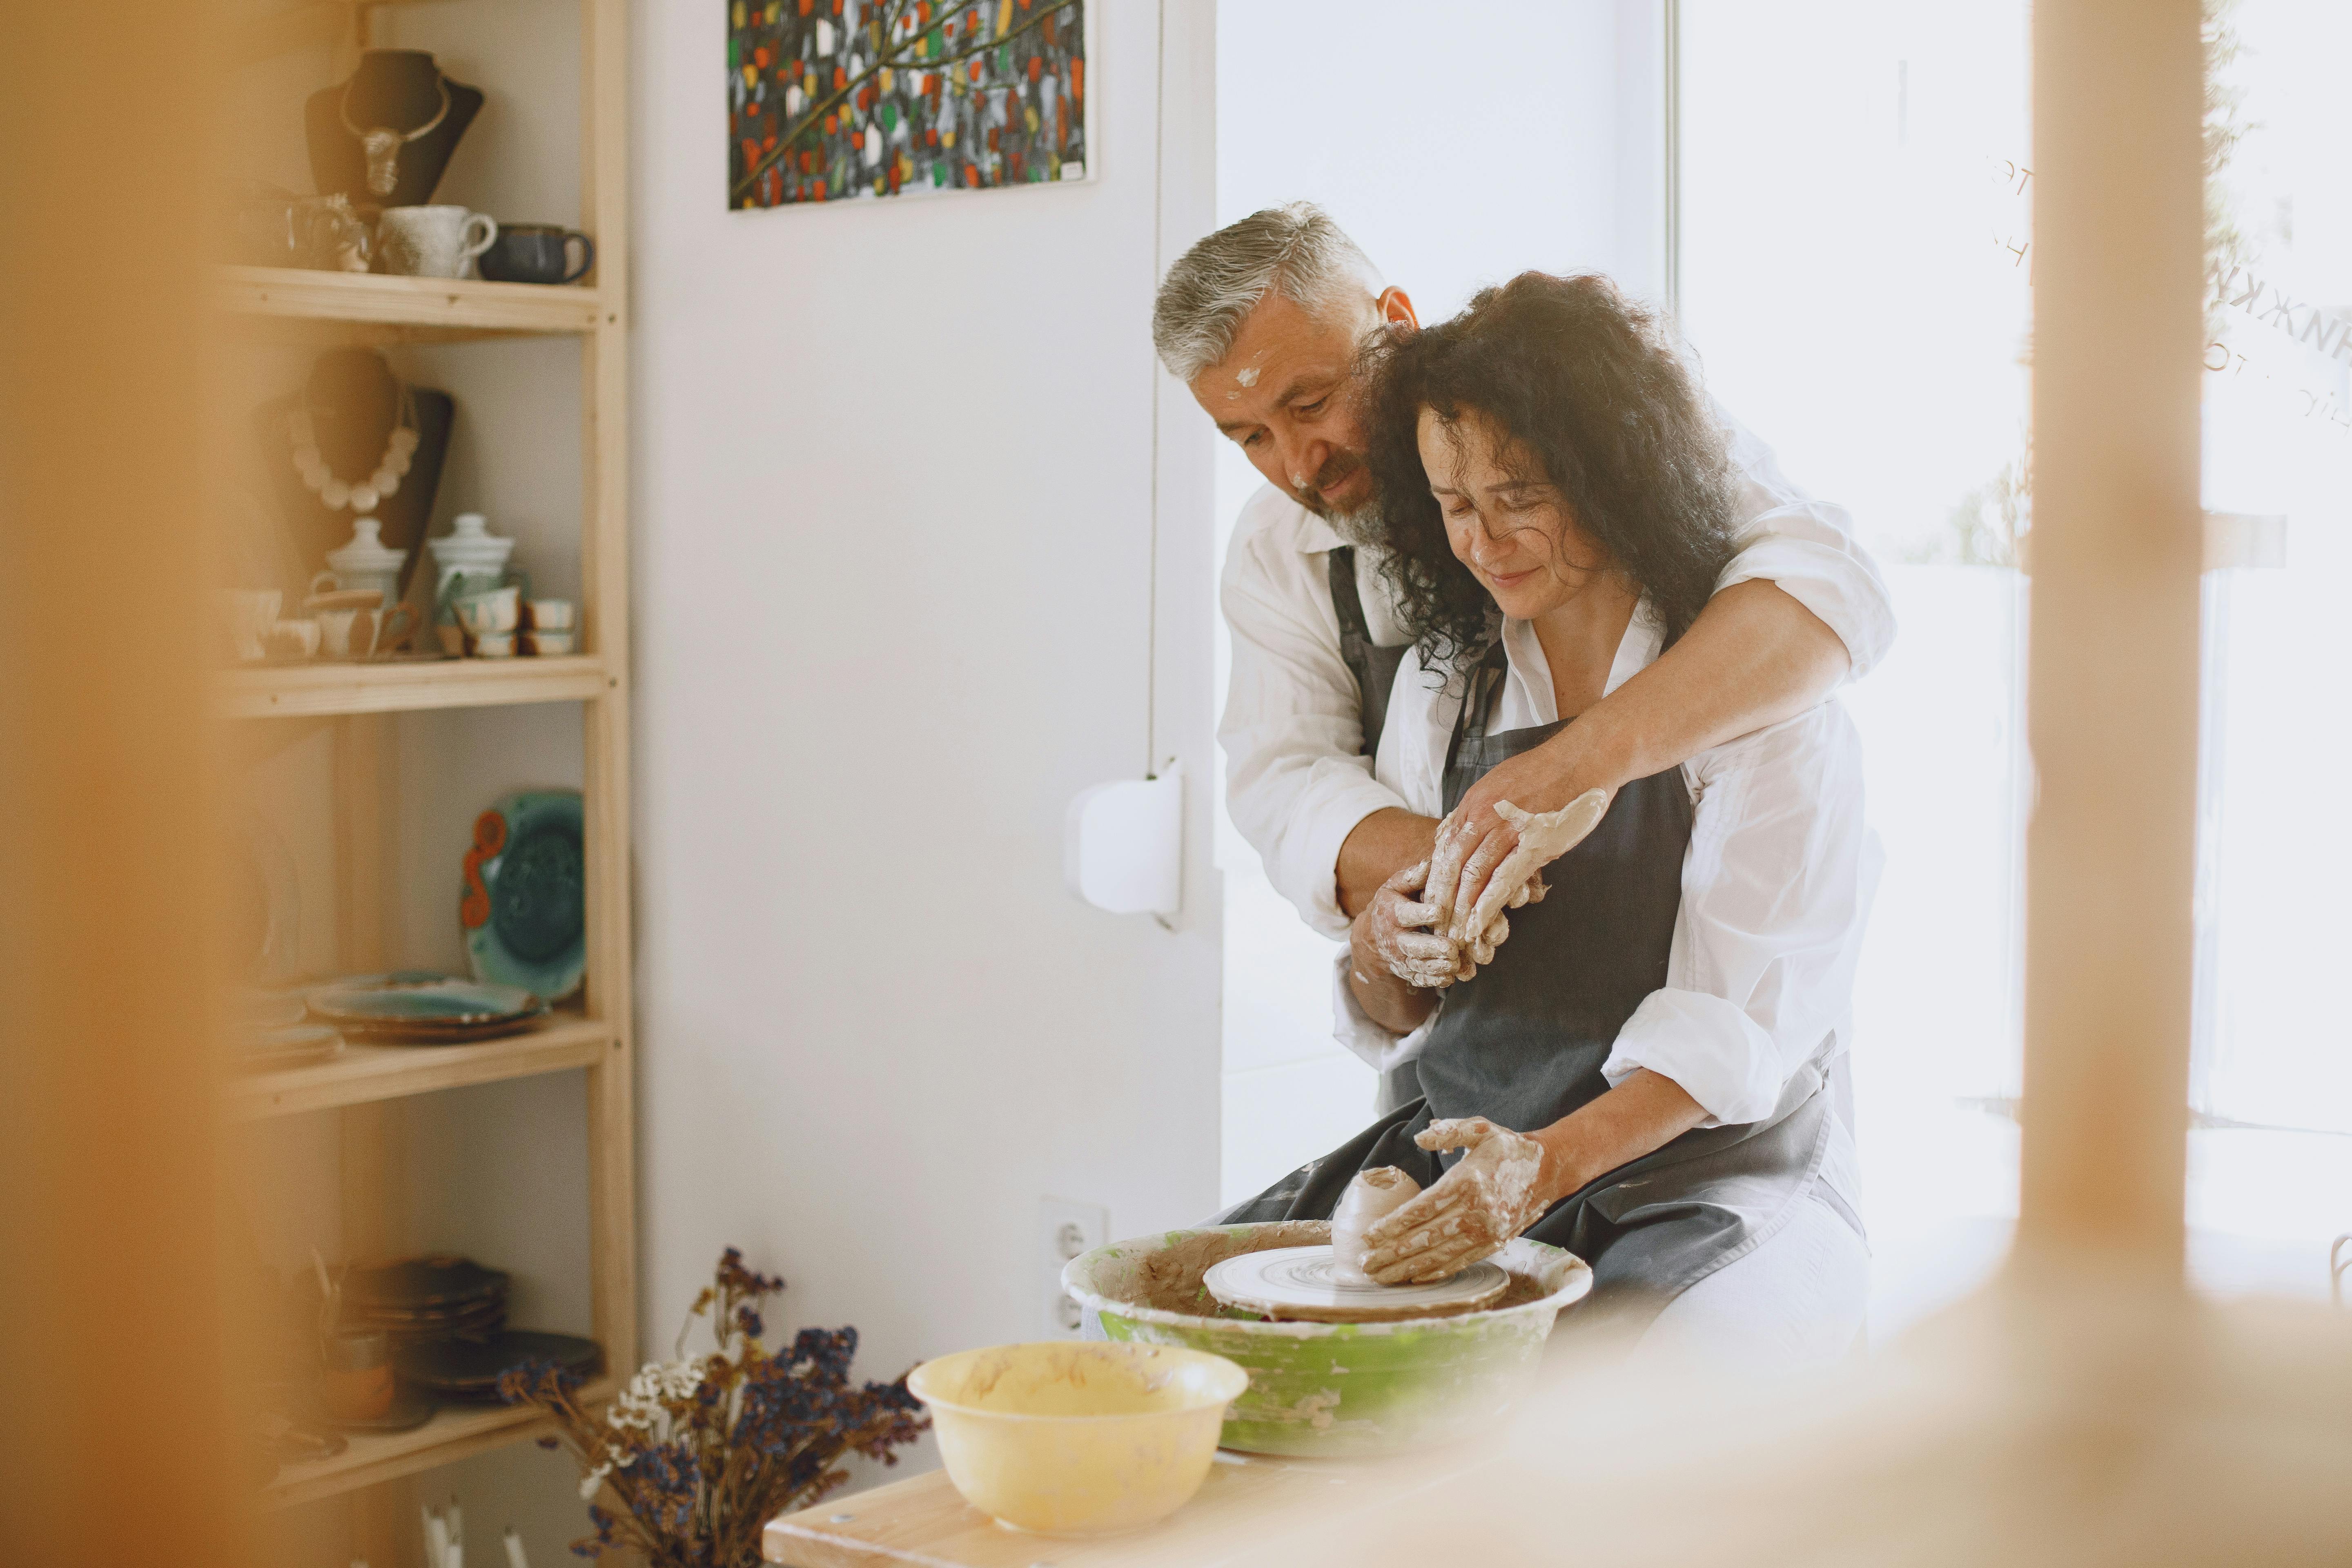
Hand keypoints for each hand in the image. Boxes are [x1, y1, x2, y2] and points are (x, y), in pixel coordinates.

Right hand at [1353, 859, 1456, 988]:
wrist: (1373, 938)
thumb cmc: (1392, 904)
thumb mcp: (1396, 887)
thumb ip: (1413, 877)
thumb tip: (1432, 863)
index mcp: (1392, 913)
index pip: (1407, 914)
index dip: (1423, 913)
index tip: (1440, 912)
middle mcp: (1394, 938)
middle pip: (1413, 946)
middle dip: (1432, 948)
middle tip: (1452, 948)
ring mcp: (1400, 958)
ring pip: (1419, 965)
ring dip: (1438, 966)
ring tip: (1456, 963)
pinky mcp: (1407, 972)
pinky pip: (1421, 979)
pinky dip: (1435, 980)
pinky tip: (1451, 976)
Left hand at [1358, 1117, 1550, 1283]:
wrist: (1548, 1170)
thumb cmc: (1508, 1148)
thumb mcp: (1480, 1128)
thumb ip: (1449, 1130)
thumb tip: (1420, 1137)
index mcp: (1468, 1182)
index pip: (1422, 1209)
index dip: (1393, 1226)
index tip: (1369, 1237)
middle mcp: (1477, 1211)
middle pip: (1426, 1238)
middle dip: (1392, 1253)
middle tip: (1366, 1264)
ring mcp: (1487, 1231)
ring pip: (1440, 1255)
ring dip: (1408, 1268)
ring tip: (1382, 1276)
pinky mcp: (1495, 1243)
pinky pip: (1461, 1261)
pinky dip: (1437, 1272)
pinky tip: (1415, 1277)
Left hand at [1426, 787, 1609, 948]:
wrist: (1586, 757)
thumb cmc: (1548, 771)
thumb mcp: (1500, 783)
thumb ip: (1475, 811)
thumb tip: (1450, 833)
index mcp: (1474, 803)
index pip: (1444, 848)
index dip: (1435, 879)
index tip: (1430, 902)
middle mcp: (1483, 815)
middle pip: (1451, 865)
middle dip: (1441, 900)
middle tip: (1434, 927)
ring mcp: (1508, 829)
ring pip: (1473, 875)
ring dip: (1460, 909)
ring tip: (1453, 935)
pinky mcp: (1534, 843)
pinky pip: (1503, 879)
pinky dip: (1487, 904)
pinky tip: (1478, 924)